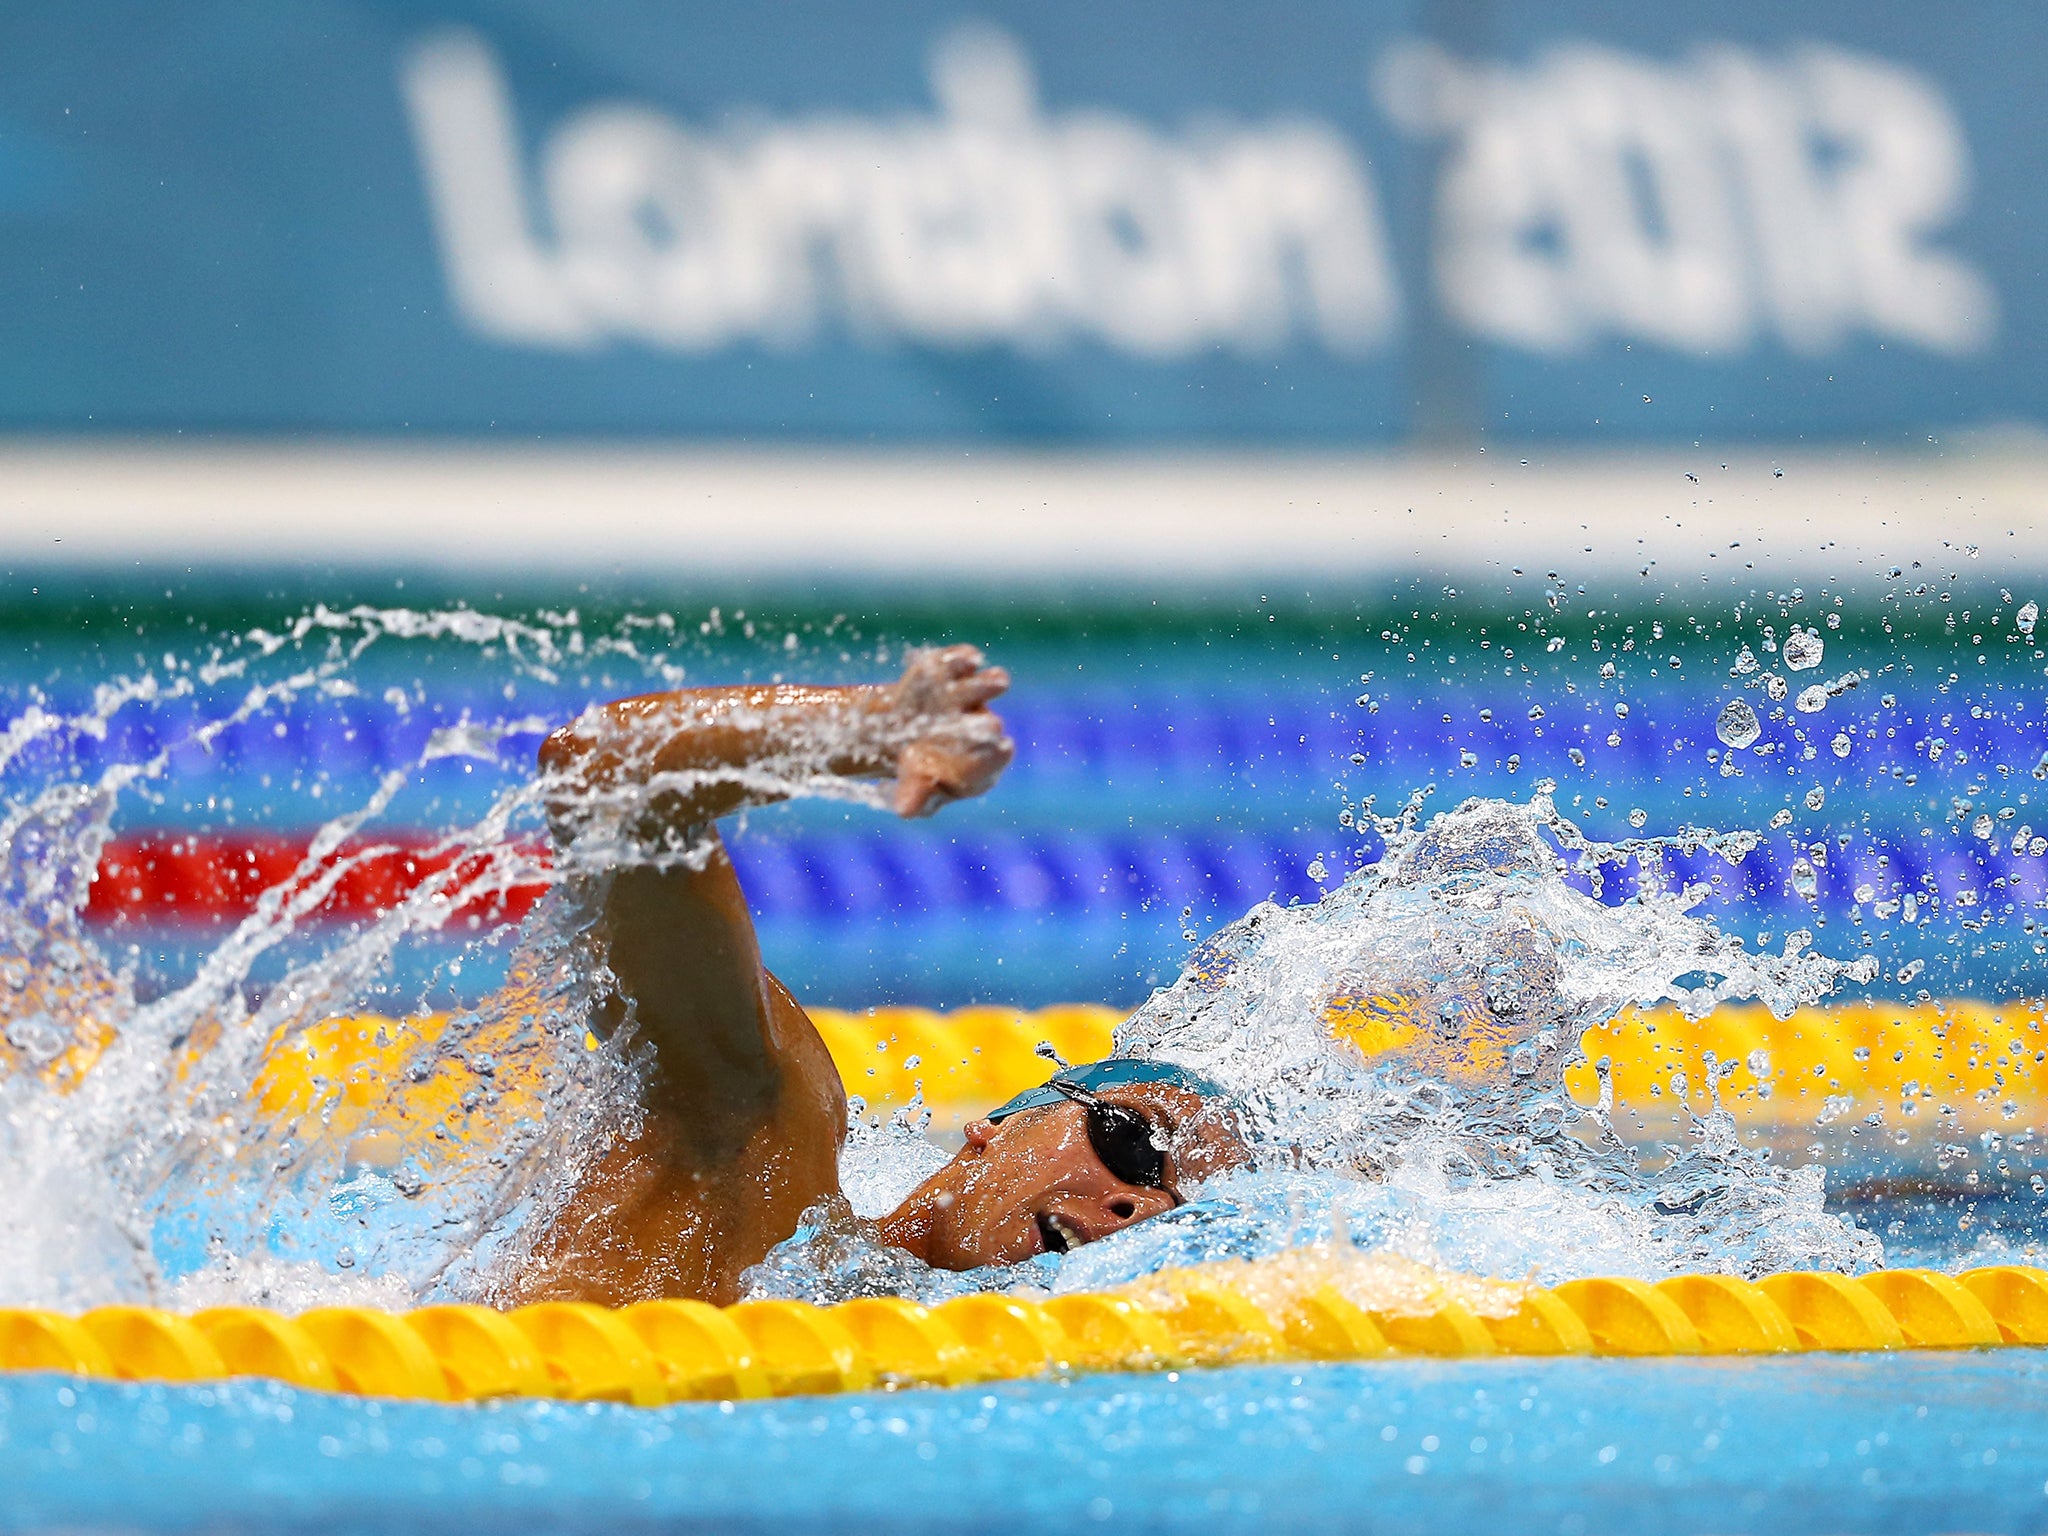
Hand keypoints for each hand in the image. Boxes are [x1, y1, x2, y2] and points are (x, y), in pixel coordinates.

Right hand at [886, 646, 1013, 817]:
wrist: (900, 734)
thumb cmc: (918, 771)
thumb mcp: (913, 791)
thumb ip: (915, 798)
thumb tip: (905, 810)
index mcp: (983, 762)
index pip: (994, 759)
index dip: (988, 760)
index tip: (976, 762)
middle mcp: (982, 725)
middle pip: (989, 723)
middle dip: (983, 726)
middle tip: (986, 727)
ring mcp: (970, 695)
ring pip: (987, 685)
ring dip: (985, 685)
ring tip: (990, 684)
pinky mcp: (953, 669)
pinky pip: (961, 660)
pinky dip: (960, 659)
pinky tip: (959, 662)